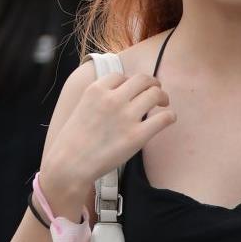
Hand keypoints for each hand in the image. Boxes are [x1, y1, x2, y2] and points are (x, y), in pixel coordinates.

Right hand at [41, 59, 173, 213]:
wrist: (70, 165)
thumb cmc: (73, 141)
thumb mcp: (81, 108)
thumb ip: (99, 99)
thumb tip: (119, 95)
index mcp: (96, 90)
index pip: (122, 76)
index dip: (131, 82)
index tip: (134, 91)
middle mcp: (112, 99)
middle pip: (143, 79)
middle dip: (152, 84)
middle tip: (156, 93)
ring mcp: (126, 116)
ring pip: (155, 94)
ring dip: (163, 97)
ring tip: (163, 104)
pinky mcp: (137, 136)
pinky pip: (164, 117)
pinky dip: (170, 116)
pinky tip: (168, 119)